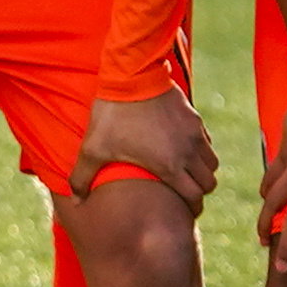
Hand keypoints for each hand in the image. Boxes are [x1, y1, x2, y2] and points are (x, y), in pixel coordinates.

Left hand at [71, 86, 220, 212]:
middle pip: (208, 183)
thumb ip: (82, 177)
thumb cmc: (112, 114)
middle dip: (198, 192)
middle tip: (184, 194)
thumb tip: (75, 201)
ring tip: (184, 172)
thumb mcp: (93, 147)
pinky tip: (181, 148)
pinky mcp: (194, 117)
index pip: (194, 198)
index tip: (183, 210)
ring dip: (201, 171)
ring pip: (211, 163)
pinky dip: (200, 150)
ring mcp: (194, 133)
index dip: (191, 208)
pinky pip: (206, 141)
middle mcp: (188, 152)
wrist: (131, 75)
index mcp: (169, 165)